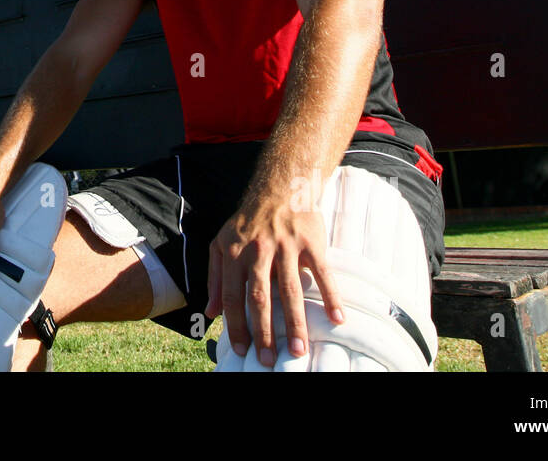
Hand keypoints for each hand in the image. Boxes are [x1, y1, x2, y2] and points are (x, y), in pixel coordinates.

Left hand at [205, 199, 342, 366]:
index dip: (236, 325)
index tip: (242, 350)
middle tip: (269, 360)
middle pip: (261, 297)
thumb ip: (215, 278)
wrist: (280, 186)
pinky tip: (337, 318)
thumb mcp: (221, 244)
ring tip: (298, 351)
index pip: (233, 296)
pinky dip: (331, 296)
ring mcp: (286, 246)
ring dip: (295, 323)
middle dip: (264, 332)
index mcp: (235, 253)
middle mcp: (259, 251)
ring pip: (290, 290)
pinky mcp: (311, 242)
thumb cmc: (248, 221)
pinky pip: (322, 273)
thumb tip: (210, 312)